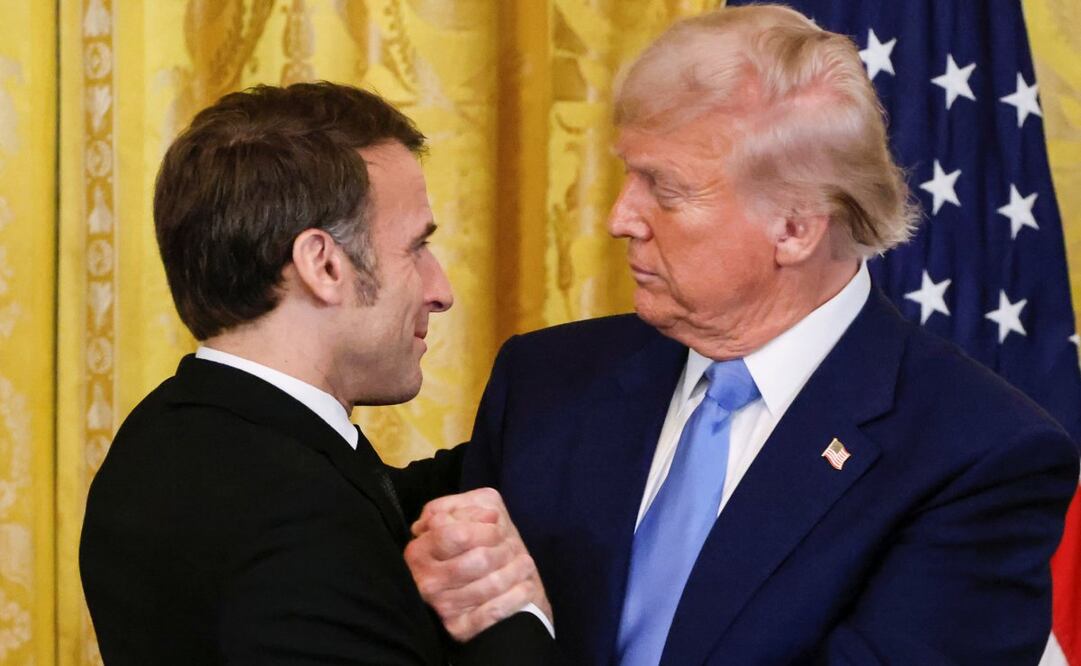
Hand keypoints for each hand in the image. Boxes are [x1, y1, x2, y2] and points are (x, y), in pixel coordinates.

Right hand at [404, 487, 552, 641]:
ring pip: (490, 585)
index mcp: (420, 549)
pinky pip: (493, 612)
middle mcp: (426, 580)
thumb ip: (470, 508)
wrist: (487, 589)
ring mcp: (441, 606)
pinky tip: (525, 587)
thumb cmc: (479, 545)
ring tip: (524, 564)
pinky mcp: (459, 628)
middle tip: (513, 547)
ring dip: (515, 571)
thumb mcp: (470, 515)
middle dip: (504, 550)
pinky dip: (516, 597)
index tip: (497, 527)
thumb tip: (488, 517)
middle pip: (478, 560)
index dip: (483, 529)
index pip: (455, 535)